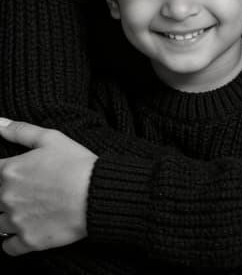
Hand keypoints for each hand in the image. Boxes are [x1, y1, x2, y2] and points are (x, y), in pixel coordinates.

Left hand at [0, 118, 97, 255]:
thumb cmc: (74, 163)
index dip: (2, 173)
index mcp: (9, 171)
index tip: (13, 177)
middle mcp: (7, 197)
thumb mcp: (49, 138)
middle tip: (25, 192)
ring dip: (5, 217)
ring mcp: (16, 221)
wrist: (96, 193)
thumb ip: (19, 130)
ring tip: (24, 211)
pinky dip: (12, 241)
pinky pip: (8, 247)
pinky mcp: (29, 241)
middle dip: (3, 195)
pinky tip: (23, 230)